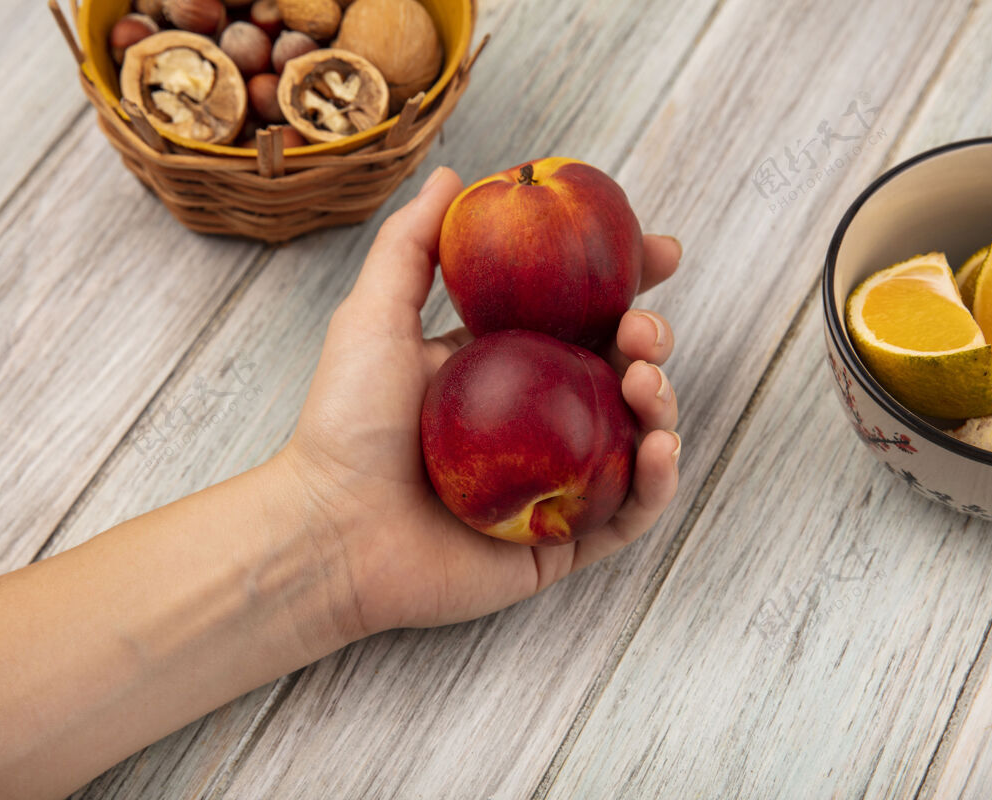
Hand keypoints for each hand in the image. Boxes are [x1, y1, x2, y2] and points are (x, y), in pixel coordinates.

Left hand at [280, 166, 681, 636]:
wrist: (330, 529)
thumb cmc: (345, 424)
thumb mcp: (373, 316)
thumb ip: (412, 245)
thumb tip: (455, 176)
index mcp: (505, 365)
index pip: (579, 315)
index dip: (626, 283)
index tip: (658, 251)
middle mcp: (538, 419)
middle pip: (618, 370)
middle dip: (650, 338)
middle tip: (643, 328)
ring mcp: (554, 482)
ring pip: (634, 436)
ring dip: (661, 402)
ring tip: (647, 380)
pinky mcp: (559, 540)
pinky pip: (628, 513)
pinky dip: (657, 482)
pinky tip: (659, 447)